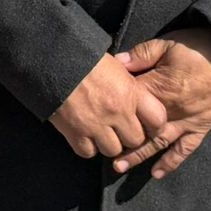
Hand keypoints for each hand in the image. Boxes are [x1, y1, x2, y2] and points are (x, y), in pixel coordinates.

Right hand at [47, 52, 170, 160]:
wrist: (52, 59)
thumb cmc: (85, 58)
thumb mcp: (116, 65)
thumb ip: (130, 85)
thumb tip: (138, 97)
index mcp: (130, 92)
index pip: (157, 120)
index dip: (153, 124)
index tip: (144, 122)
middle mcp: (117, 111)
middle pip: (136, 140)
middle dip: (128, 136)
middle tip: (119, 128)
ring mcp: (96, 124)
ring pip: (113, 150)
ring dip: (107, 143)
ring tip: (100, 132)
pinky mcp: (75, 132)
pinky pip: (88, 152)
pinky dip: (87, 146)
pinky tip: (84, 135)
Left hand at [110, 27, 210, 179]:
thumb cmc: (200, 48)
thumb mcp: (168, 44)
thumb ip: (141, 54)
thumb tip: (116, 62)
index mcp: (160, 87)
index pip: (131, 101)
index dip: (114, 106)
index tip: (97, 112)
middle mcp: (172, 109)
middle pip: (140, 128)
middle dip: (120, 138)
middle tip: (101, 149)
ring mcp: (187, 121)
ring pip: (158, 143)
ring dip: (138, 156)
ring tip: (119, 167)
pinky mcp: (201, 128)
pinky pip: (185, 149)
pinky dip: (171, 162)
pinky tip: (157, 174)